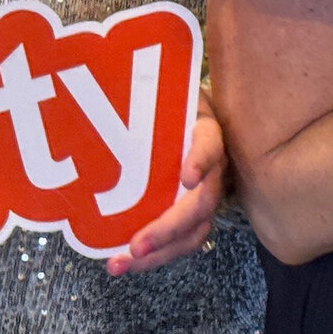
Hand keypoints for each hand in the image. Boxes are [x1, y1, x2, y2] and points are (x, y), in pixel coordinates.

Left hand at [106, 91, 225, 276]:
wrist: (183, 115)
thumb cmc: (167, 102)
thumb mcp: (163, 90)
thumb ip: (148, 88)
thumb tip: (122, 69)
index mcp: (207, 132)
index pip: (210, 145)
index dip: (201, 160)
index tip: (187, 176)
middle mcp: (212, 168)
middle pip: (202, 203)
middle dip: (169, 228)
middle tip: (136, 245)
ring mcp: (203, 195)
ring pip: (192, 232)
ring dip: (158, 253)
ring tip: (120, 264)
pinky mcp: (187, 215)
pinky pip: (177, 241)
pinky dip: (151, 256)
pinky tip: (120, 262)